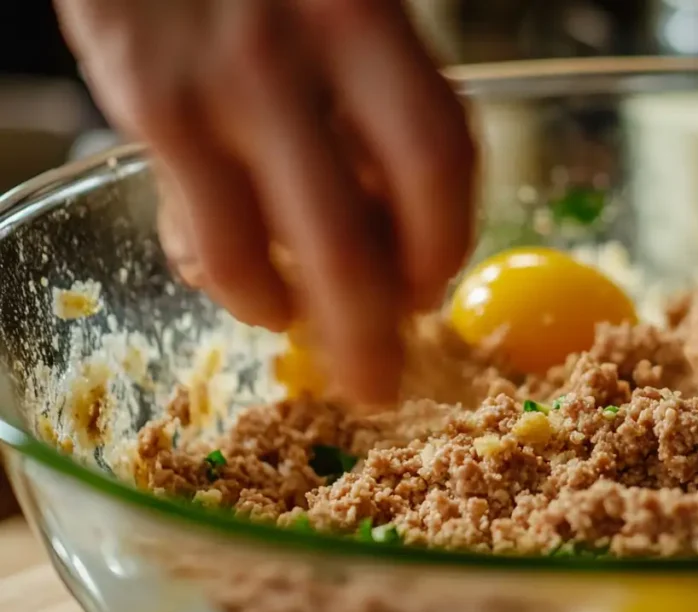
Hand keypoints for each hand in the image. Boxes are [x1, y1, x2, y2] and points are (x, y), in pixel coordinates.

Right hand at [54, 0, 475, 403]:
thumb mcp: (345, 1)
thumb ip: (378, 93)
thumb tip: (400, 216)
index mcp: (368, 18)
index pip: (441, 155)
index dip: (447, 241)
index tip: (434, 284)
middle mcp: (295, 55)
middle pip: (357, 240)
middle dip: (373, 333)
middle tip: (382, 383)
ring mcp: (215, 88)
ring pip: (269, 259)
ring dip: (299, 319)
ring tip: (310, 332)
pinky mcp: (146, 108)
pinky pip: (202, 237)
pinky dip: (235, 286)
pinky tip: (255, 296)